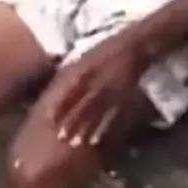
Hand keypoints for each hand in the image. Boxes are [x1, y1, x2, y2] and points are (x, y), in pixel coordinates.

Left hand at [47, 30, 141, 147]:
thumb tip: (64, 79)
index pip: (71, 91)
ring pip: (95, 113)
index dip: (61, 105)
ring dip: (85, 129)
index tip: (50, 118)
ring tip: (75, 142)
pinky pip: (112, 116)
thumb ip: (80, 68)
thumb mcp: (92, 54)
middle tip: (61, 136)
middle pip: (82, 104)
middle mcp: (98, 82)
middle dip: (71, 121)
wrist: (136, 45)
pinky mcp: (123, 97)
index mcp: (88, 70)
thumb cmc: (113, 48)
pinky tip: (96, 140)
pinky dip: (103, 128)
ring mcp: (111, 91)